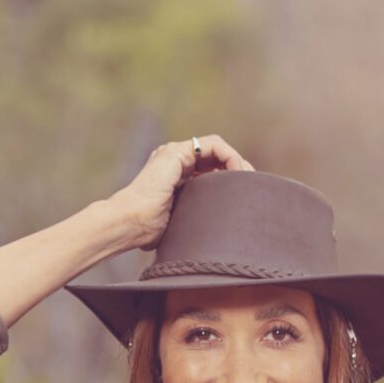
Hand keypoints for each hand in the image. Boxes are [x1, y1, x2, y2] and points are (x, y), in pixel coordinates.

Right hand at [106, 134, 253, 251]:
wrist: (131, 224)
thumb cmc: (148, 231)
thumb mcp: (180, 222)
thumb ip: (193, 217)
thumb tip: (213, 238)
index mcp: (174, 176)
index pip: (209, 170)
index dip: (229, 179)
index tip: (243, 196)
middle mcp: (174, 161)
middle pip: (215, 158)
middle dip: (237, 171)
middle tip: (252, 188)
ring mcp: (174, 154)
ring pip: (217, 149)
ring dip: (236, 162)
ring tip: (247, 181)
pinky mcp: (177, 152)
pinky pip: (213, 144)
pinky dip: (229, 156)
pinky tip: (237, 173)